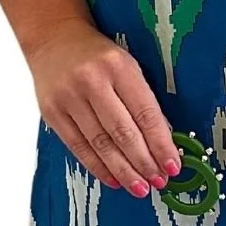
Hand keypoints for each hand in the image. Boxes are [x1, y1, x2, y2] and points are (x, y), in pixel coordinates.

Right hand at [27, 21, 180, 196]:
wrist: (53, 38)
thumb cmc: (98, 55)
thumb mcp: (128, 66)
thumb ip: (143, 100)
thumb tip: (163, 141)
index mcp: (118, 66)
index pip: (145, 113)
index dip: (161, 144)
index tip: (173, 166)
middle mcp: (91, 81)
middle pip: (123, 132)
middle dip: (144, 162)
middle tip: (158, 182)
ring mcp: (68, 98)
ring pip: (100, 144)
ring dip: (123, 171)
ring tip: (139, 187)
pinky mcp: (52, 113)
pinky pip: (78, 147)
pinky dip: (98, 166)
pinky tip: (114, 179)